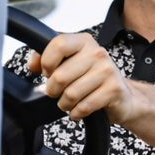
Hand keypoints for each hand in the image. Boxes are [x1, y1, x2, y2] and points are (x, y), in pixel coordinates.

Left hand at [26, 32, 143, 122]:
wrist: (121, 95)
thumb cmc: (91, 78)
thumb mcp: (70, 63)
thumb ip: (48, 59)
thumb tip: (32, 63)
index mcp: (84, 41)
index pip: (58, 44)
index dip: (46, 62)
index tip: (48, 72)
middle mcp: (97, 52)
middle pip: (60, 75)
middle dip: (53, 90)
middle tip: (58, 92)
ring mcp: (107, 70)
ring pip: (71, 94)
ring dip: (65, 104)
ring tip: (70, 102)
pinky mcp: (114, 89)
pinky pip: (84, 106)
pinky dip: (77, 113)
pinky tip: (79, 110)